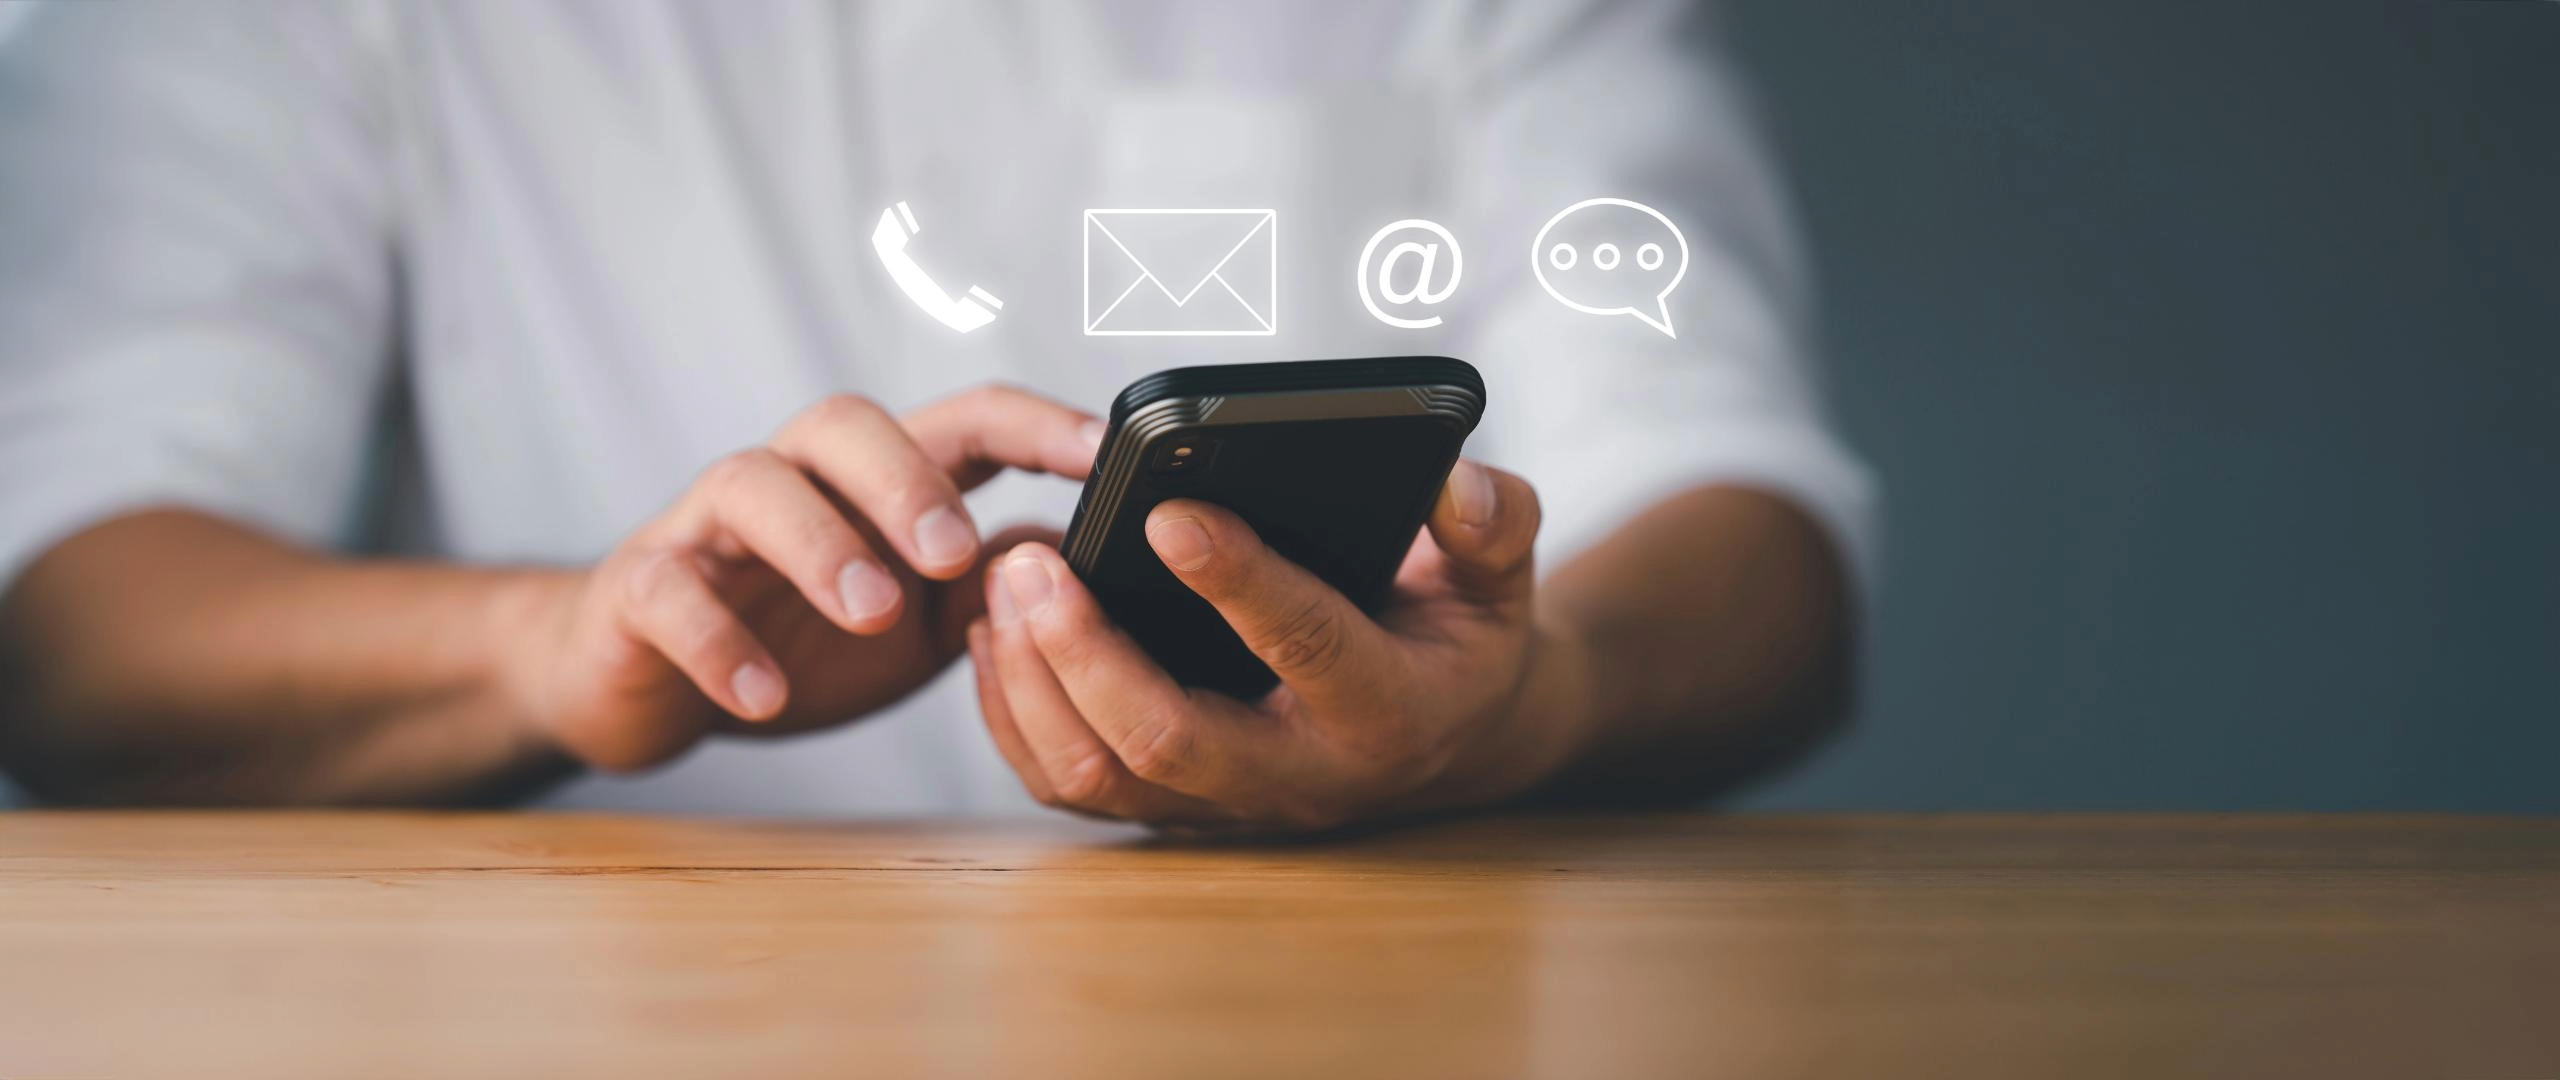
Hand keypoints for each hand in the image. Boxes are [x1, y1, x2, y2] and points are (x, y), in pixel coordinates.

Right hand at [511, 385, 1099, 770]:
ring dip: (821, 544)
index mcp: (874, 484)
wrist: (641, 679)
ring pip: (754, 484)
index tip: (1102, 453)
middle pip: (845, 423)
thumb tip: (1090, 561)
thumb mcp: (918, 622)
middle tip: (952, 552)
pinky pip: (671, 592)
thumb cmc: (793, 635)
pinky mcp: (641, 587)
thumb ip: (992, 587)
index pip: (962, 422)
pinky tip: (763, 695)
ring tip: (872, 614)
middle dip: (906, 480)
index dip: (1034, 424)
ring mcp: (709, 527)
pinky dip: (718, 641)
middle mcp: (794, 480)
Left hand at [968, 459, 1592, 831]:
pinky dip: (1015, 716)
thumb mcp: (1503, 574)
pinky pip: (1071, 787)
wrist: (1451, 735)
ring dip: (1035, 682)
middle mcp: (1302, 773)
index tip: (1166, 511)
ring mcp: (1229, 803)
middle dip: (1088, 650)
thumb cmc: (1463, 633)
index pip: (1307, 646)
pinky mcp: (1175, 809)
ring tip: (1005, 582)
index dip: (1238, 581)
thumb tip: (1455, 482)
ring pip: (1102, 775)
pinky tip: (996, 633)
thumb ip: (1494, 522)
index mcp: (1389, 707)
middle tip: (1032, 558)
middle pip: (1170, 738)